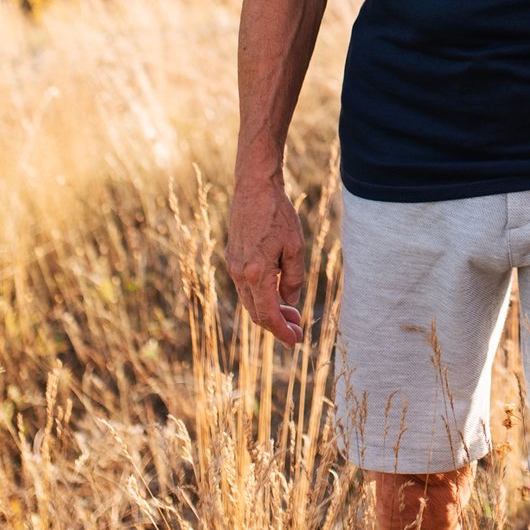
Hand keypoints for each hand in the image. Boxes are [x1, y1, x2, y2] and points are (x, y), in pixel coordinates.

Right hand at [226, 174, 305, 345]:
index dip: (282, 331)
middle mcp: (240, 274)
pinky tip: (277, 293)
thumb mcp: (295, 247)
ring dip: (269, 310)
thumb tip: (289, 302)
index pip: (268, 314)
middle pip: (256, 312)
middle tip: (297, 329)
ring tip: (291, 313)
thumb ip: (293, 278)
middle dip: (277, 324)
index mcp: (256, 273)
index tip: (296, 341)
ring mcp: (233, 266)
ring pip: (250, 300)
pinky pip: (246, 286)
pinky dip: (261, 296)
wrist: (254, 189)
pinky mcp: (233, 258)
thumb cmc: (278, 215)